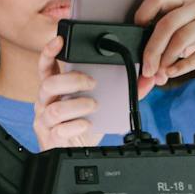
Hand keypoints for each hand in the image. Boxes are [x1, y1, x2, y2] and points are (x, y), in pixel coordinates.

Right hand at [33, 33, 154, 151]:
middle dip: (72, 80)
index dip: (49, 53)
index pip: (45, 67)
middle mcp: (46, 103)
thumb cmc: (86, 125)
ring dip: (79, 104)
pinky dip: (77, 125)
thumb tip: (148, 77)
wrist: (78, 152)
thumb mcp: (104, 104)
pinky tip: (88, 124)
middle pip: (48, 84)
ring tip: (94, 105)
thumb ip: (123, 89)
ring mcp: (45, 121)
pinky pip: (60, 129)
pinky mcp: (51, 138)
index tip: (59, 40)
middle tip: (93, 83)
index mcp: (55, 90)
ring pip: (55, 108)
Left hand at [133, 0, 194, 83]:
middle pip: (166, 24)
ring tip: (160, 75)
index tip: (135, 38)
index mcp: (186, 1)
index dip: (141, 16)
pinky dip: (184, 66)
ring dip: (166, 61)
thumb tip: (145, 79)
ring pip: (181, 38)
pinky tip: (174, 73)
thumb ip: (170, 52)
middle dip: (151, 51)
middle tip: (147, 71)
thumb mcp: (192, 36)